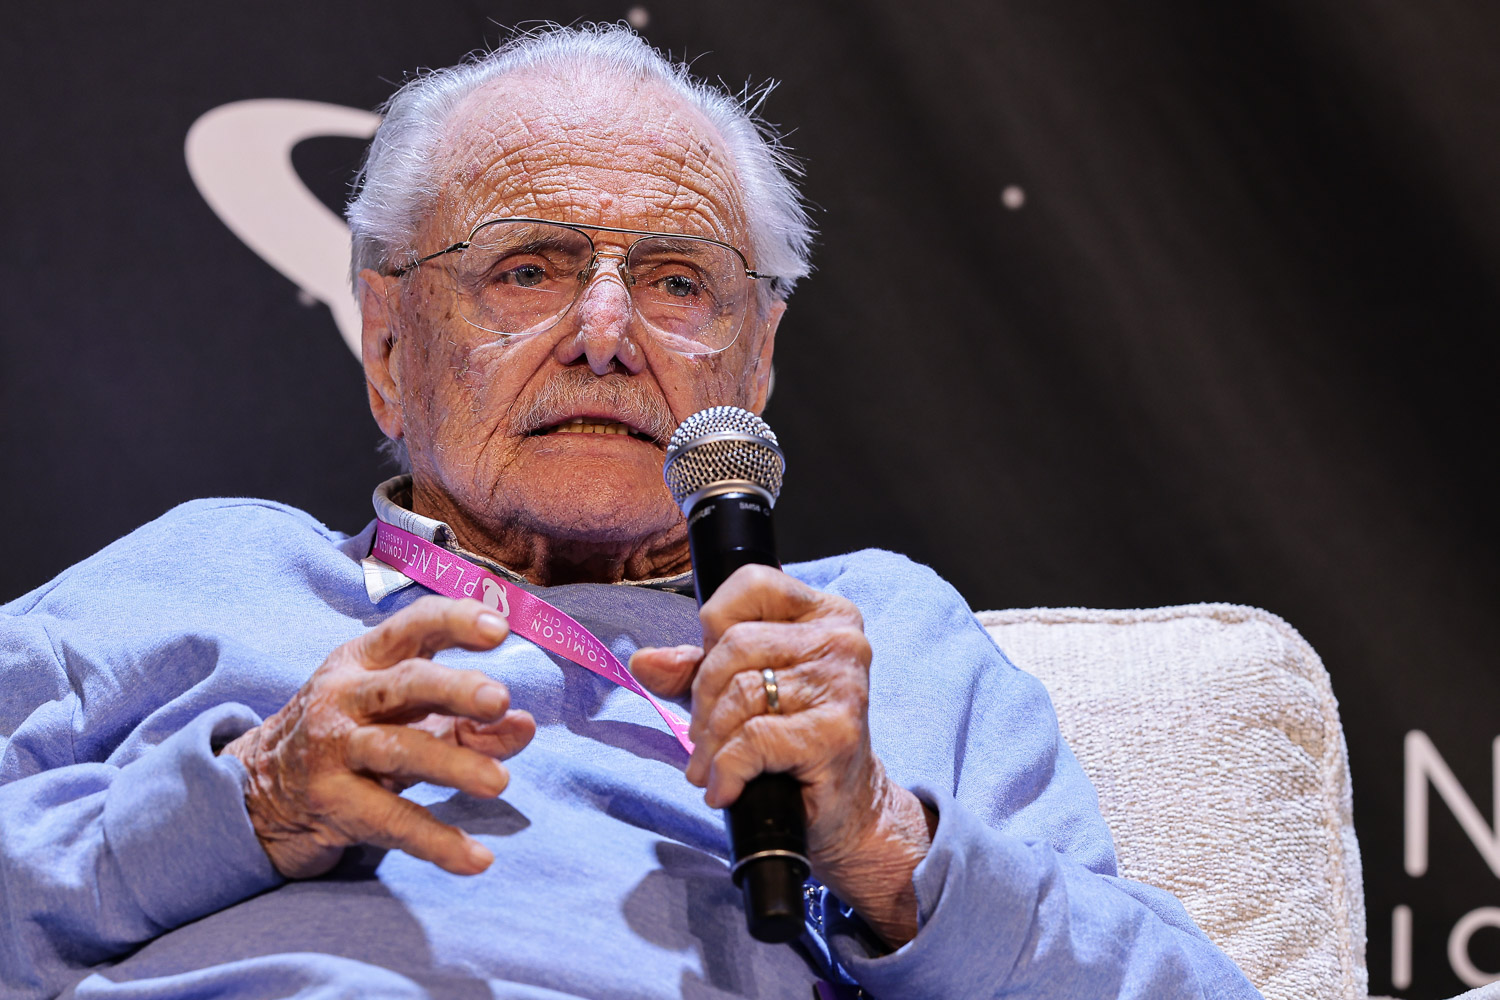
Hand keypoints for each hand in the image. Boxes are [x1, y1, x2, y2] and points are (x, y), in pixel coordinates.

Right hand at [220, 596, 535, 878]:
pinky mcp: (332, 802)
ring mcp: (334, 750)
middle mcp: (346, 696)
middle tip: (499, 699)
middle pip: (405, 683)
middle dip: (455, 688)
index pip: (413, 627)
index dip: (454, 621)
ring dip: (452, 764)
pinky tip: (477, 859)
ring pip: (397, 750)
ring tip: (499, 783)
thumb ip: (471, 721)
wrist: (263, 790)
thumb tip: (524, 725)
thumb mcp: (407, 717)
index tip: (500, 629)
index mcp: (367, 660)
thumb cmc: (354, 737)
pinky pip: (390, 821)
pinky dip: (437, 841)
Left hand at [630, 565, 934, 944]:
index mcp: (823, 612)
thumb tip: (644, 662)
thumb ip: (690, 670)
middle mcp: (840, 639)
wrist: (842, 805)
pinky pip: (753, 739)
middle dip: (702, 695)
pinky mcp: (836, 732)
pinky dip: (726, 769)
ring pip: (740, 692)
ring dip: (710, 739)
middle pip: (736, 643)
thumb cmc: (791, 740)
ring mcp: (843, 684)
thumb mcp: (734, 692)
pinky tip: (725, 787)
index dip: (714, 627)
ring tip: (710, 765)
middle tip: (701, 736)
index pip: (752, 583)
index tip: (710, 668)